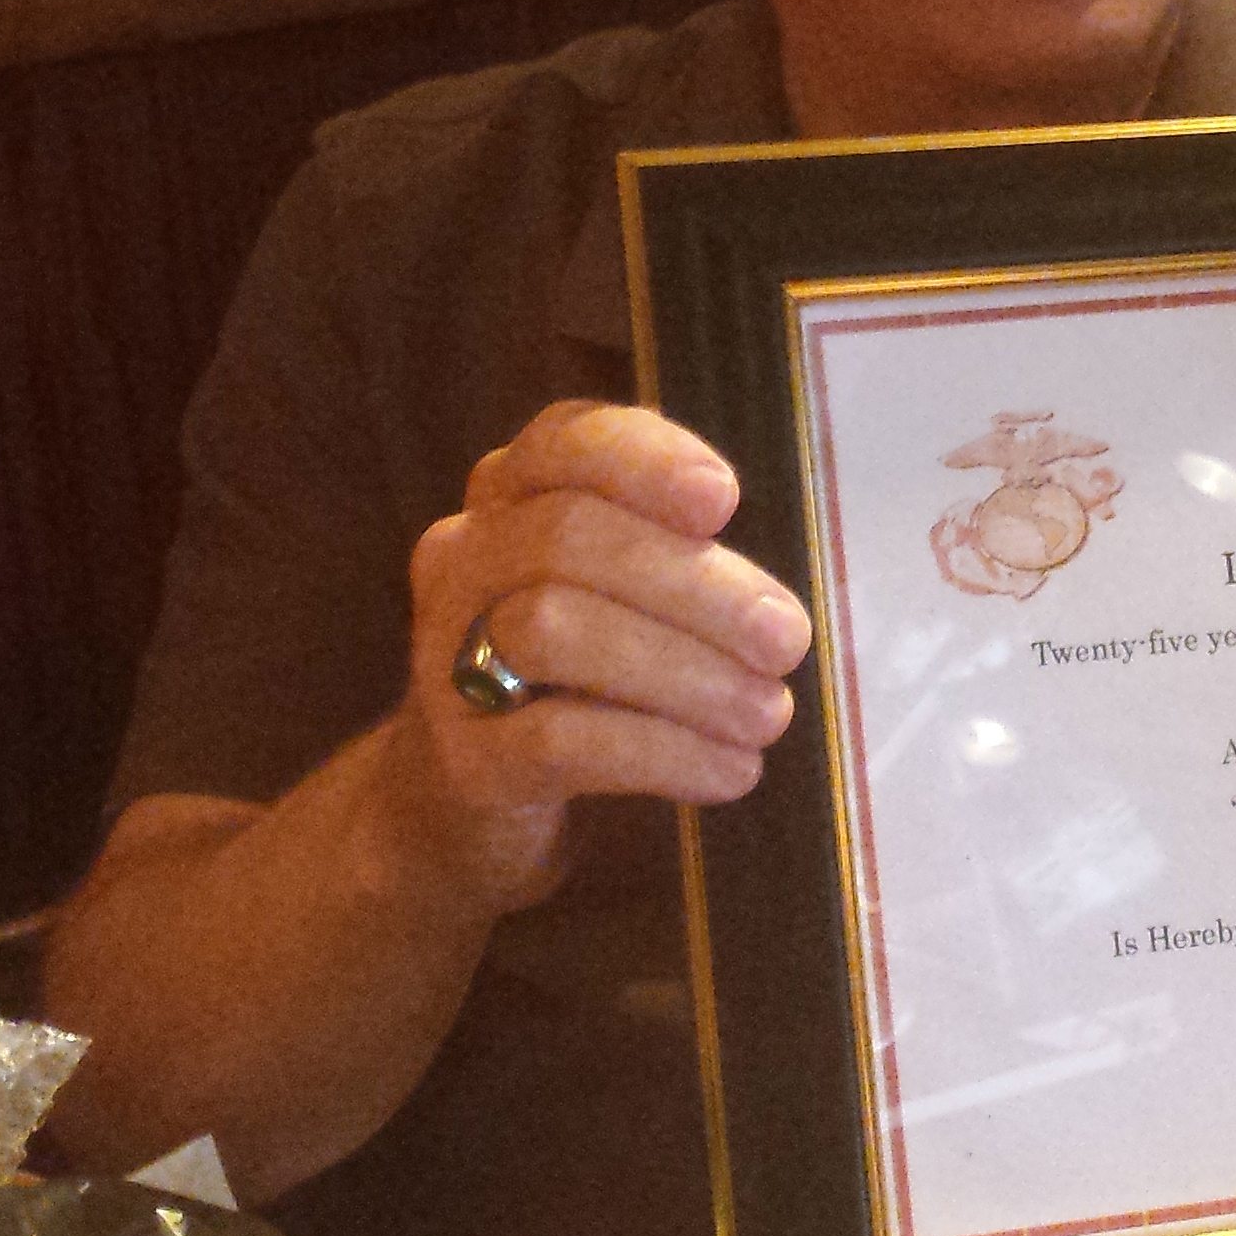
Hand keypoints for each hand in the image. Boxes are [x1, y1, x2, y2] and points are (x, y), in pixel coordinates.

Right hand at [392, 400, 812, 910]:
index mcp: (511, 496)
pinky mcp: (464, 757)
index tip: (723, 500)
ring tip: (768, 714)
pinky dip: (660, 752)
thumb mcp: (623, 593)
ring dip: (683, 673)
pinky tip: (729, 771)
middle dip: (693, 585)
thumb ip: (678, 565)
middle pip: (567, 537)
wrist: (470, 794)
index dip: (643, 461)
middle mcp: (465, 559)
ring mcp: (448, 656)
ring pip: (554, 631)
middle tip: (787, 641)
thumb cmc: (580, 670)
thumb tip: (771, 615)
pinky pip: (558, 740)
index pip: (564, 442)